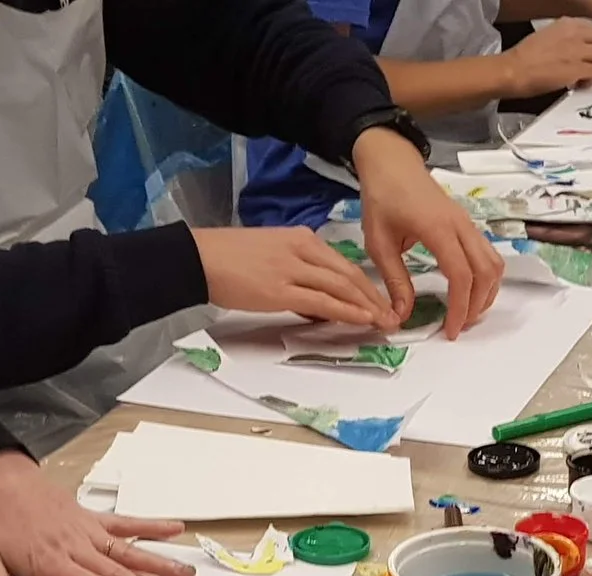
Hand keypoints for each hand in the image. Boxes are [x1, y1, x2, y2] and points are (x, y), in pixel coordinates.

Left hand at [0, 453, 194, 575]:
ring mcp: (85, 530)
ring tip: (186, 575)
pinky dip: (150, 526)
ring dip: (158, 563)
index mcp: (50, 561)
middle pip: (119, 572)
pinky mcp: (88, 515)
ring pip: (128, 550)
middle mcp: (74, 547)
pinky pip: (123, 522)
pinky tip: (175, 528)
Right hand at [193, 227, 392, 327]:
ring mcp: (292, 269)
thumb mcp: (272, 254)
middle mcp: (302, 250)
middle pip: (349, 275)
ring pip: (341, 287)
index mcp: (301, 238)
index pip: (343, 263)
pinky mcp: (280, 290)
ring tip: (383, 322)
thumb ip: (297, 270)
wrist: (200, 257)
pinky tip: (361, 319)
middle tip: (391, 315)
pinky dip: (346, 311)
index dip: (366, 284)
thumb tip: (316, 299)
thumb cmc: (229, 257)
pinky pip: (322, 301)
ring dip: (367, 306)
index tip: (379, 301)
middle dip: (374, 297)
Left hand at [353, 127, 503, 339]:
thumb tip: (402, 316)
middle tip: (460, 327)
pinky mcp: (467, 225)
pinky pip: (488, 254)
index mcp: (437, 229)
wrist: (392, 163)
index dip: (460, 307)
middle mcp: (460, 226)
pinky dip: (486, 278)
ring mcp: (468, 224)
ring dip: (487, 292)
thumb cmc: (382, 199)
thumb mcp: (378, 243)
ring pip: (493, 263)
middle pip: (486, 272)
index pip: (460, 275)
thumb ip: (394, 281)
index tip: (451, 331)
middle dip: (477, 305)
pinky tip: (470, 292)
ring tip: (468, 313)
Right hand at [498, 18, 591, 96]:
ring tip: (585, 75)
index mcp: (567, 24)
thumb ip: (565, 36)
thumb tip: (576, 46)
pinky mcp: (576, 69)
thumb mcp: (547, 35)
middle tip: (591, 65)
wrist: (513, 70)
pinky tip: (578, 84)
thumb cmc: (524, 57)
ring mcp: (577, 51)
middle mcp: (575, 34)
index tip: (590, 53)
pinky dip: (589, 80)